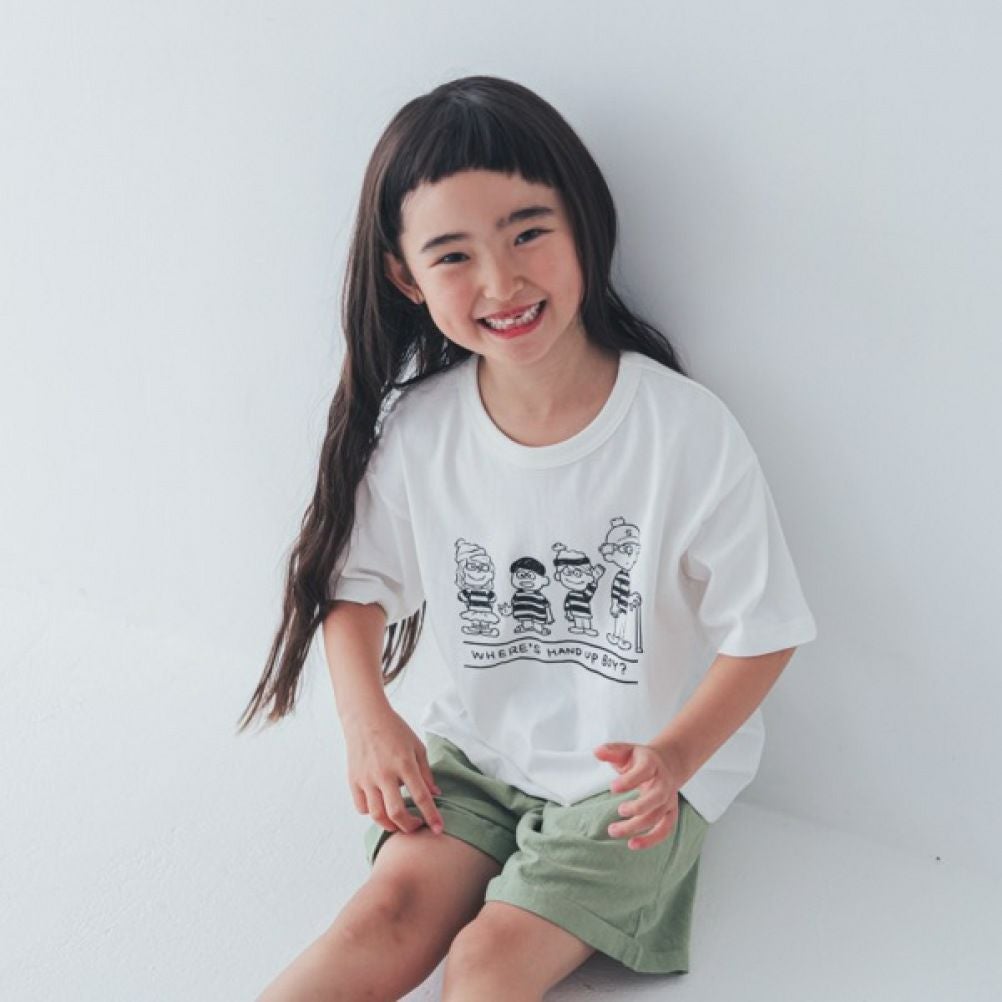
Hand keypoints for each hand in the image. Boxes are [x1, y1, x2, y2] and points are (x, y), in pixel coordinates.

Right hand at [343, 704, 445, 835]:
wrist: (365, 717)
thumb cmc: (394, 730)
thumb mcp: (417, 746)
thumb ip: (426, 772)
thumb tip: (435, 795)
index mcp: (404, 763)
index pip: (421, 796)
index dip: (431, 816)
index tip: (438, 829)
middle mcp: (384, 773)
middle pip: (397, 813)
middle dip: (410, 827)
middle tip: (417, 827)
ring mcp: (367, 778)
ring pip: (377, 815)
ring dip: (390, 825)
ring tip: (399, 823)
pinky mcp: (354, 780)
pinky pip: (362, 807)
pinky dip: (372, 813)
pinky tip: (381, 807)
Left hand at [593, 741, 684, 850]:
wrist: (667, 764)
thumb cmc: (640, 759)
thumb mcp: (626, 750)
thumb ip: (611, 750)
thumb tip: (596, 752)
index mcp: (652, 764)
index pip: (644, 771)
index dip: (629, 780)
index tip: (612, 788)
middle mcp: (663, 782)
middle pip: (657, 797)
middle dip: (639, 806)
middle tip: (619, 810)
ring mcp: (669, 799)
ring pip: (658, 816)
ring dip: (637, 826)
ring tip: (614, 831)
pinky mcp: (669, 813)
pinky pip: (664, 830)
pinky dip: (651, 839)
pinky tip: (632, 844)